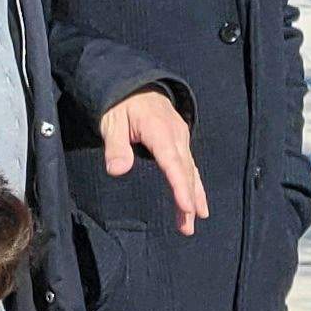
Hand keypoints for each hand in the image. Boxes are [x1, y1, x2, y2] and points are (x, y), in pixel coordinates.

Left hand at [98, 88, 207, 235]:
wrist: (134, 83)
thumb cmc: (120, 104)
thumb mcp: (111, 122)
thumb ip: (116, 146)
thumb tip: (118, 171)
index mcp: (160, 131)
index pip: (173, 164)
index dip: (181, 188)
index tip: (187, 208)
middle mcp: (177, 136)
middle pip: (186, 172)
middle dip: (189, 201)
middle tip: (188, 227)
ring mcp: (181, 138)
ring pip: (191, 170)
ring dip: (195, 195)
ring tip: (199, 217)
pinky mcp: (181, 140)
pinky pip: (190, 164)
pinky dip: (194, 183)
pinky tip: (197, 198)